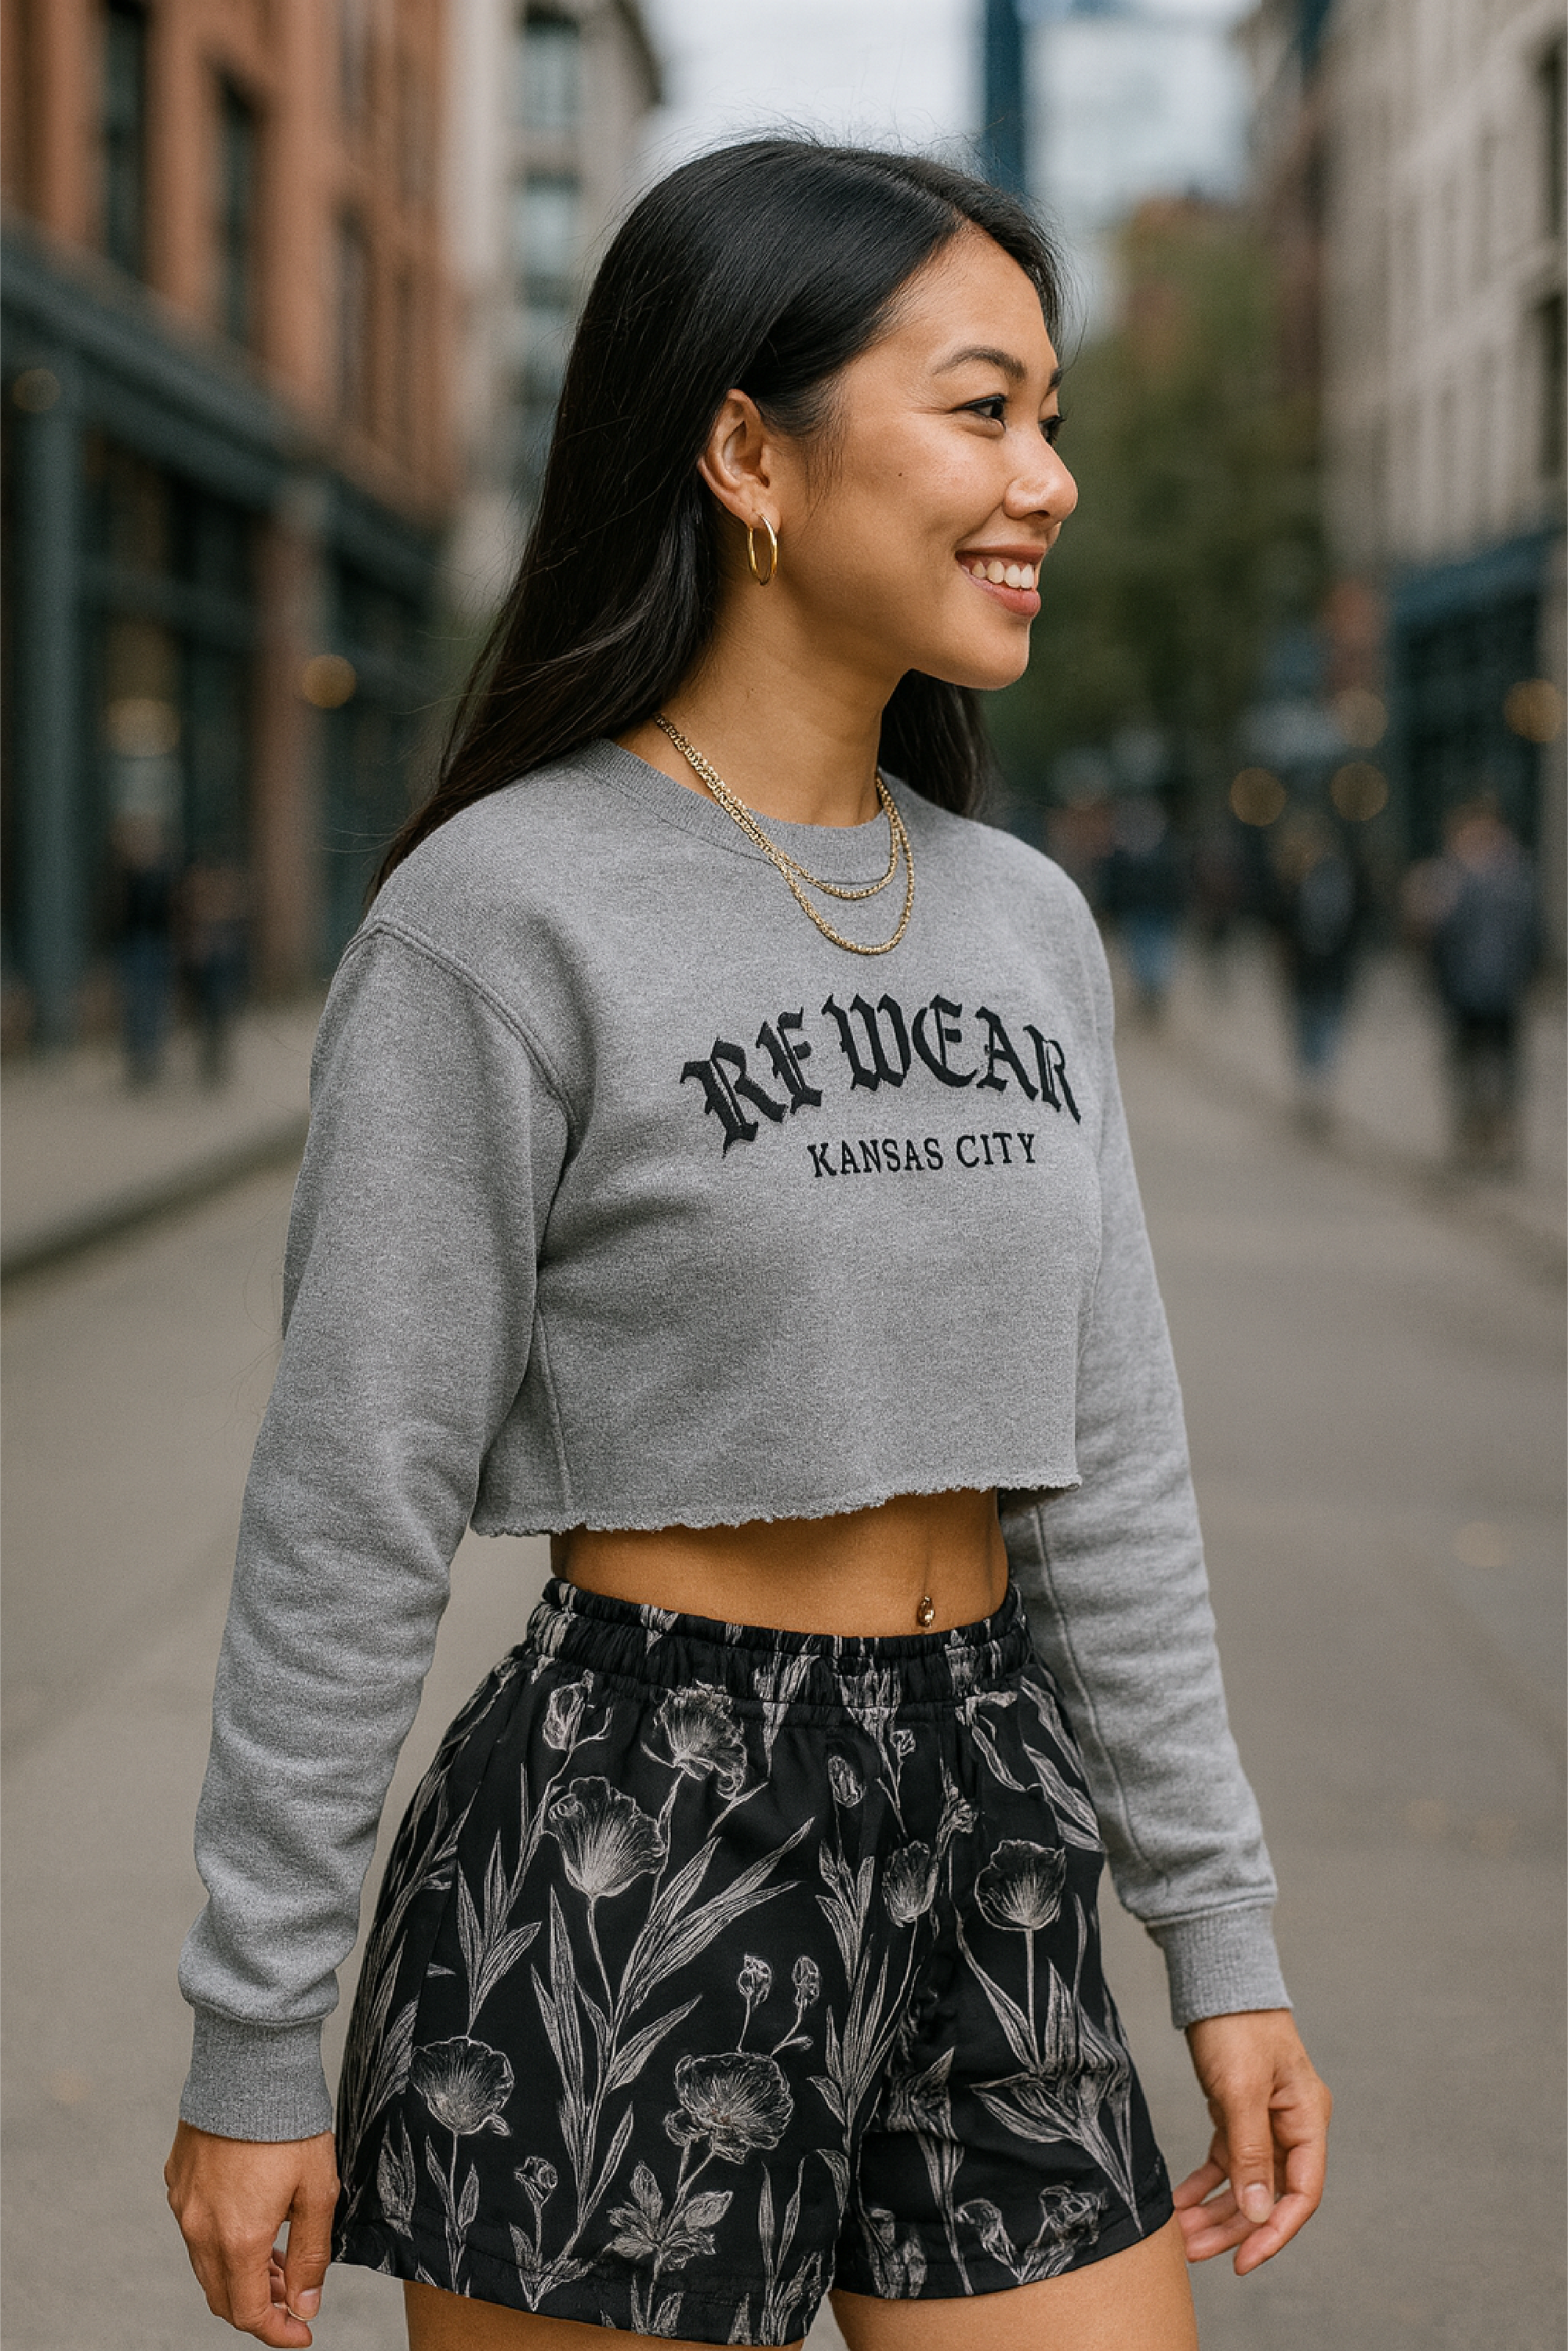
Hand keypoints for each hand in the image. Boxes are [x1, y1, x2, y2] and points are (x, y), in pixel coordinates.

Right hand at [164, 2120, 338, 2343]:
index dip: (278, 2330)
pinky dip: (223, 2242)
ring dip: (242, 2274)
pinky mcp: (178, 2179)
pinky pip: (196, 2228)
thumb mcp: (318, 2191)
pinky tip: (254, 2222)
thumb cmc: (288, 2123)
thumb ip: (311, 2255)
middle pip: (222, 2295)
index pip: (249, 2311)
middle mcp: (200, 2228)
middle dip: (260, 2306)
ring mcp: (184, 2204)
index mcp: (237, 2238)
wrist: (251, 2063)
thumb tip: (306, 2303)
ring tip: (279, 2260)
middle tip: (294, 2296)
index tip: (302, 2331)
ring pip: (207, 2264)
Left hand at [1172, 2008, 1329, 2275]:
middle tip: (1194, 2251)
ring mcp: (1265, 2120)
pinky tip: (1182, 2202)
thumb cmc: (1235, 2023)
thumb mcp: (1241, 2088)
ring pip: (1245, 2182)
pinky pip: (1226, 2161)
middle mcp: (1291, 2125)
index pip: (1301, 2192)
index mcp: (1308, 2119)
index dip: (1274, 2231)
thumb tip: (1261, 2211)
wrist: (1215, 1975)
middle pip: (1269, 2194)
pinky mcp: (1238, 2112)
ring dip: (1216, 2210)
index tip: (1243, 2260)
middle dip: (1233, 2227)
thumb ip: (1251, 2150)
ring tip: (1182, 2235)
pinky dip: (1204, 2183)